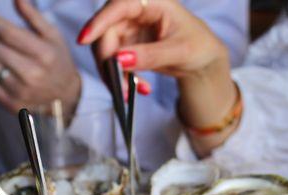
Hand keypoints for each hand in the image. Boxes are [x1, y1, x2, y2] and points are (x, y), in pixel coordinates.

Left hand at [0, 0, 81, 117]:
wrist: (67, 97)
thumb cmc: (58, 61)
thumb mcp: (52, 36)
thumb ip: (33, 17)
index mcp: (43, 53)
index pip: (7, 32)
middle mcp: (32, 73)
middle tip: (9, 45)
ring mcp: (21, 90)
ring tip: (9, 62)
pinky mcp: (12, 104)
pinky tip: (7, 76)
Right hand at [78, 0, 238, 156]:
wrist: (202, 59)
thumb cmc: (198, 46)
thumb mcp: (180, 51)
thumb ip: (151, 55)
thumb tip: (120, 60)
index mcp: (152, 1)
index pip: (119, 5)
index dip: (99, 21)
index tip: (85, 39)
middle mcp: (135, 12)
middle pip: (105, 32)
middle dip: (108, 62)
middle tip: (119, 87)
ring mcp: (128, 29)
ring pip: (105, 51)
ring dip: (114, 75)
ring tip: (132, 92)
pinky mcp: (125, 46)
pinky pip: (113, 63)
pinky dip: (122, 79)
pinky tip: (140, 87)